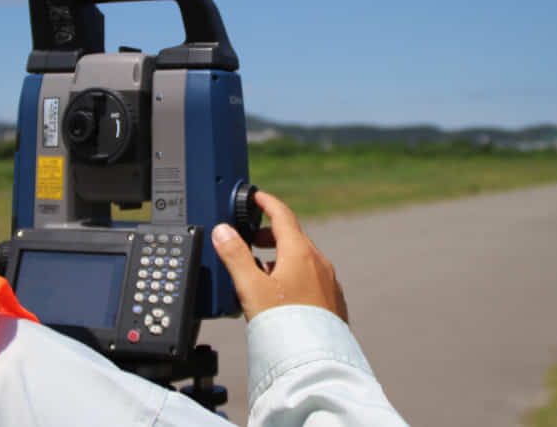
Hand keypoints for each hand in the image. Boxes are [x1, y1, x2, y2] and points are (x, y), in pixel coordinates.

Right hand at [211, 191, 348, 322]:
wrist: (314, 359)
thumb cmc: (284, 324)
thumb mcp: (250, 287)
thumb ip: (235, 256)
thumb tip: (223, 231)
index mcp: (300, 253)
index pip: (283, 215)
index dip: (267, 203)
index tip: (257, 197)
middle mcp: (319, 263)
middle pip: (294, 237)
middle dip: (271, 234)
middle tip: (253, 238)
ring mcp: (329, 282)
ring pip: (304, 258)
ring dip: (282, 256)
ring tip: (262, 270)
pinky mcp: (333, 301)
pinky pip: (312, 278)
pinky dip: (295, 275)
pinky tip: (283, 294)